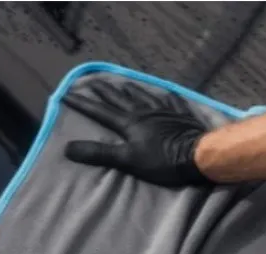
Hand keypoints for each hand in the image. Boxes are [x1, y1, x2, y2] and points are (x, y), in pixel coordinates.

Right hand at [64, 80, 211, 186]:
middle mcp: (144, 112)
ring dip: (130, 90)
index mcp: (129, 123)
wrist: (199, 155)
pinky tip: (163, 92)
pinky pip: (169, 101)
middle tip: (92, 82)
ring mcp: (163, 111)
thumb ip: (99, 153)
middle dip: (104, 91)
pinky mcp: (179, 115)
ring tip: (122, 84)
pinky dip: (162, 96)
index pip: (101, 112)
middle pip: (120, 99)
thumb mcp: (126, 160)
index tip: (67, 94)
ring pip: (143, 96)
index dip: (83, 104)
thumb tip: (68, 148)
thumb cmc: (161, 160)